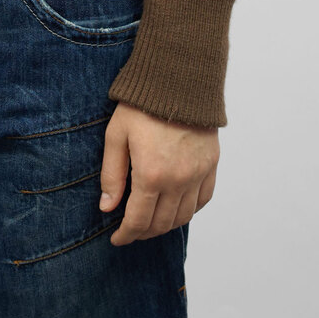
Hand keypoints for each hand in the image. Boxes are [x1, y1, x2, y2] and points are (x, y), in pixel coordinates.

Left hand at [100, 101, 218, 244]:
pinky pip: (203, 200)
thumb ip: (112, 174)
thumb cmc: (142, 104)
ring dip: (165, 225)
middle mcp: (178, 181)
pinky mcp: (211, 165)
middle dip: (143, 232)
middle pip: (161, 223)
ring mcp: (198, 174)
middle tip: (131, 230)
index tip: (116, 239)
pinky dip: (189, 211)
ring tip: (150, 221)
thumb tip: (107, 208)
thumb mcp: (116, 135)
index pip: (138, 220)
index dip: (125, 235)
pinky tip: (177, 208)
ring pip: (183, 217)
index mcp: (151, 175)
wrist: (178, 79)